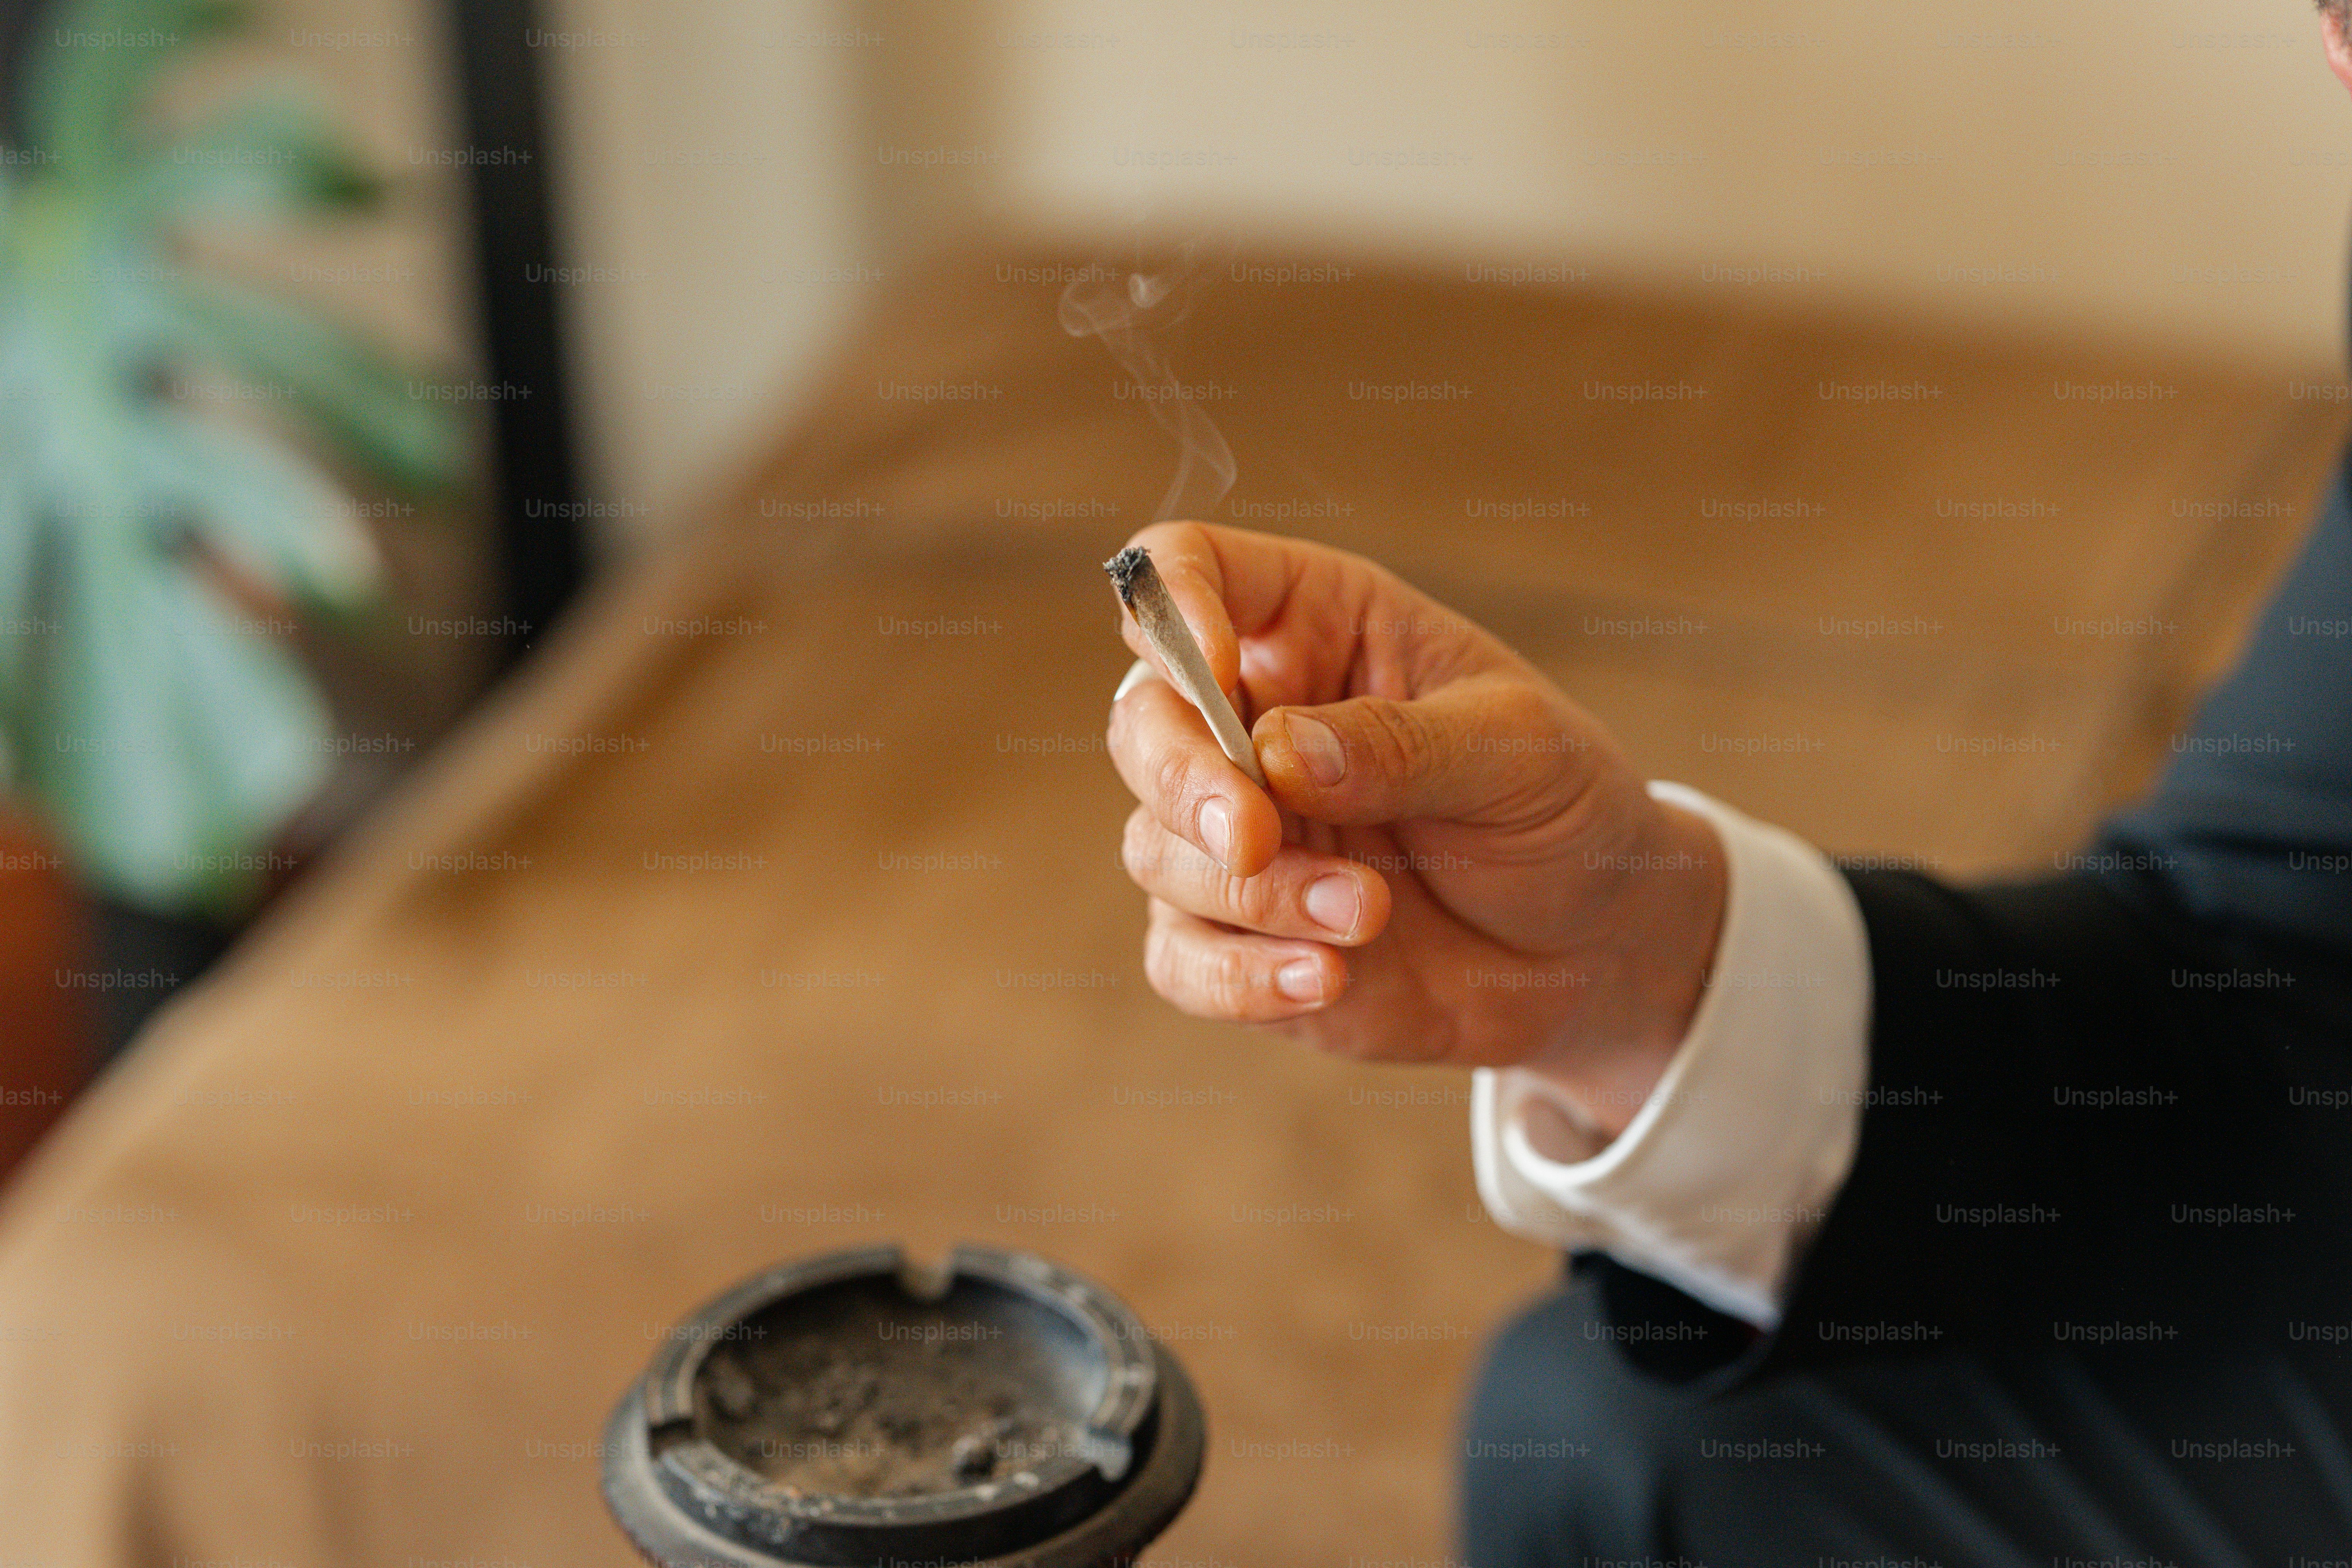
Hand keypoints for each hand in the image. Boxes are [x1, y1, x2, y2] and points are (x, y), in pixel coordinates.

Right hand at [1105, 523, 1726, 1135]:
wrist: (1593, 946)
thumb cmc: (1560, 809)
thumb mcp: (1517, 749)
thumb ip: (1401, 745)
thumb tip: (1279, 754)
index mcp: (1314, 628)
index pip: (1193, 572)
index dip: (1172, 604)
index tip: (1213, 667)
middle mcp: (1252, 722)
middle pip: (1144, 721)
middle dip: (1186, 782)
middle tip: (1257, 838)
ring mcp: (1237, 833)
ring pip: (1157, 848)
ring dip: (1253, 892)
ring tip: (1370, 913)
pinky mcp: (1238, 936)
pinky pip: (1179, 957)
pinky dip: (1236, 976)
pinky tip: (1325, 979)